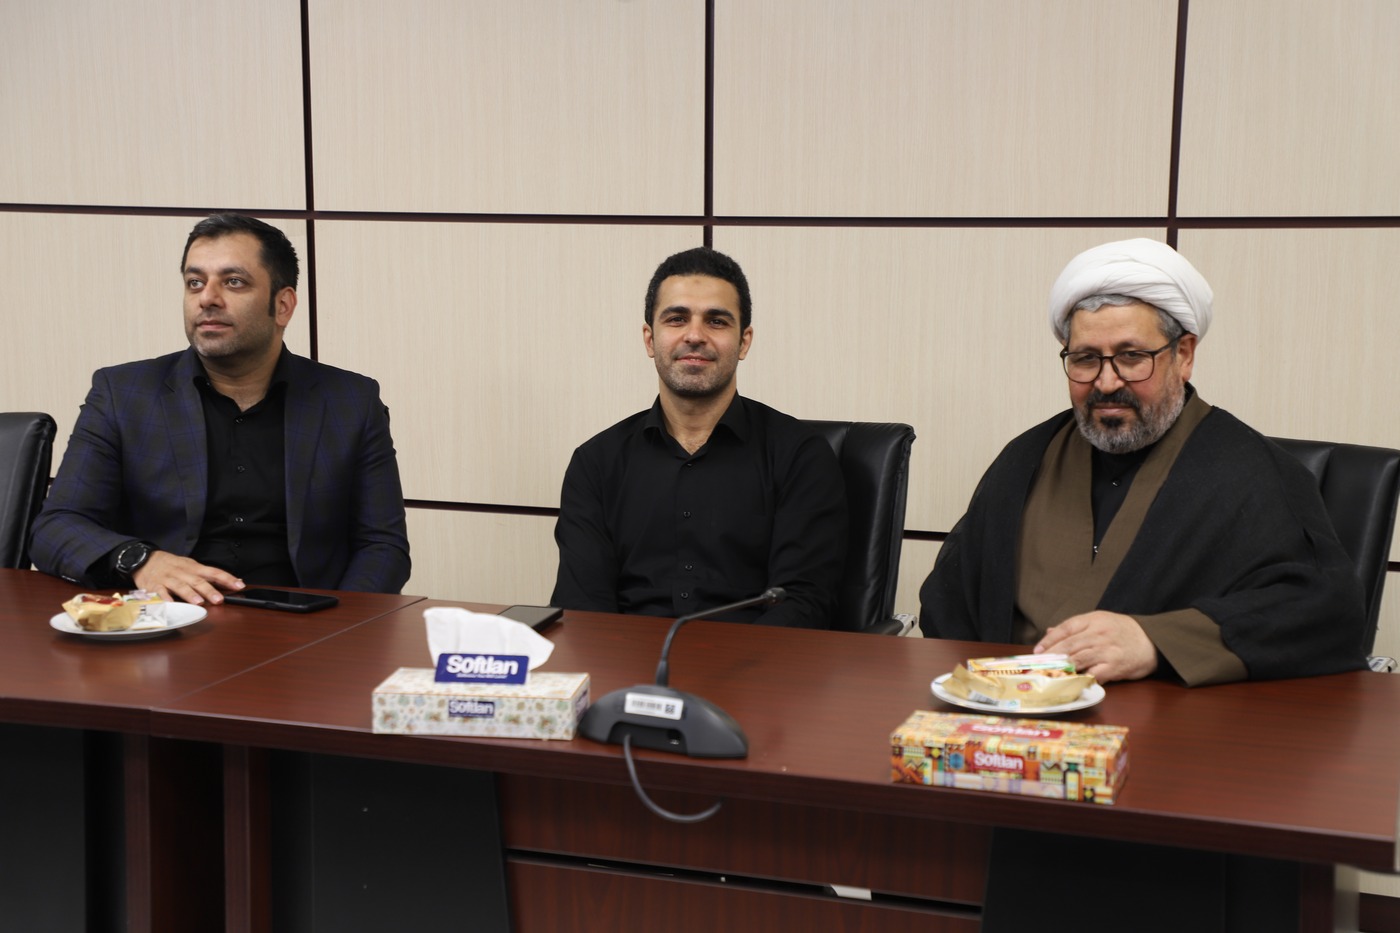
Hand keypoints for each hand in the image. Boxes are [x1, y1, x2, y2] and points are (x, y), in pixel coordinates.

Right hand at [132, 551, 243, 604]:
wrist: (144, 559)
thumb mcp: (191, 566)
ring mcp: (168, 579)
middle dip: (209, 590)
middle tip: (219, 599)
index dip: (227, 578)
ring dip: (190, 594)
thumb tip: (232, 583)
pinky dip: (165, 598)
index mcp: (193, 568)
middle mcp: (182, 572)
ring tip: (199, 602)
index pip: (214, 572)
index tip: (239, 585)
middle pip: (197, 581)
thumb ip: (209, 576)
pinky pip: (159, 592)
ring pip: (180, 586)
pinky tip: (171, 604)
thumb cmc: (172, 565)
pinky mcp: (154, 586)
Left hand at [1034, 610, 1157, 683]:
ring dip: (1062, 668)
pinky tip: (1071, 682)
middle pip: (1069, 645)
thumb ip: (1076, 628)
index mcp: (1094, 620)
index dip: (1049, 640)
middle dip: (1051, 656)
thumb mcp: (1100, 622)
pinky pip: (1094, 673)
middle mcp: (1099, 633)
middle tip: (1038, 665)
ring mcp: (1107, 650)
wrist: (1153, 641)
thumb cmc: (1123, 632)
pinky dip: (1081, 678)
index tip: (1037, 651)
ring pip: (1078, 659)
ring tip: (1049, 674)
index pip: (1066, 628)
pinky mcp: (1115, 666)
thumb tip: (1050, 632)